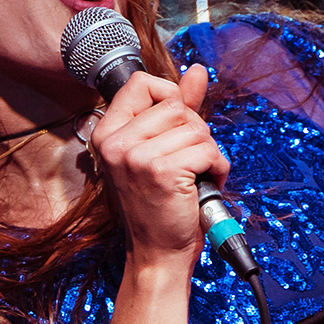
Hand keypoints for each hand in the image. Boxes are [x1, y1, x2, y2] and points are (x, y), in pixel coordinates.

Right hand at [88, 64, 227, 266]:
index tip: (175, 124)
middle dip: (194, 130)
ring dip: (207, 151)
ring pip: (195, 127)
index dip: (168, 96)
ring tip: (194, 174)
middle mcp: (115, 142)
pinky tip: (203, 183)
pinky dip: (216, 167)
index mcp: (107, 133)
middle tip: (185, 160)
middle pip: (175, 104)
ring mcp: (135, 156)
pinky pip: (206, 148)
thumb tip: (199, 71)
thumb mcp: (161, 149)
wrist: (158, 252)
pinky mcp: (161, 171)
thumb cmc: (159, 203)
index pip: (141, 83)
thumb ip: (179, 107)